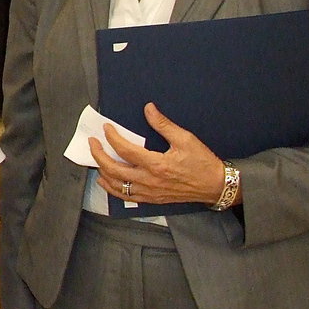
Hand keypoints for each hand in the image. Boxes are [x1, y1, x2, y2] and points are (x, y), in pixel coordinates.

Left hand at [91, 102, 228, 205]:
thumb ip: (163, 124)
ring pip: (117, 185)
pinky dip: (112, 188)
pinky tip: (106, 180)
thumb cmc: (202, 162)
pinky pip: (126, 196)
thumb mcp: (185, 139)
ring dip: (102, 171)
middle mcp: (149, 181)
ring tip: (96, 159)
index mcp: (156, 164)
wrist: (216, 186)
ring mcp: (149, 192)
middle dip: (98, 154)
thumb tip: (148, 109)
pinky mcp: (152, 199)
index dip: (112, 137)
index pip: (125, 150)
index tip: (106, 128)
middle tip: (92, 142)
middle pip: (114, 169)